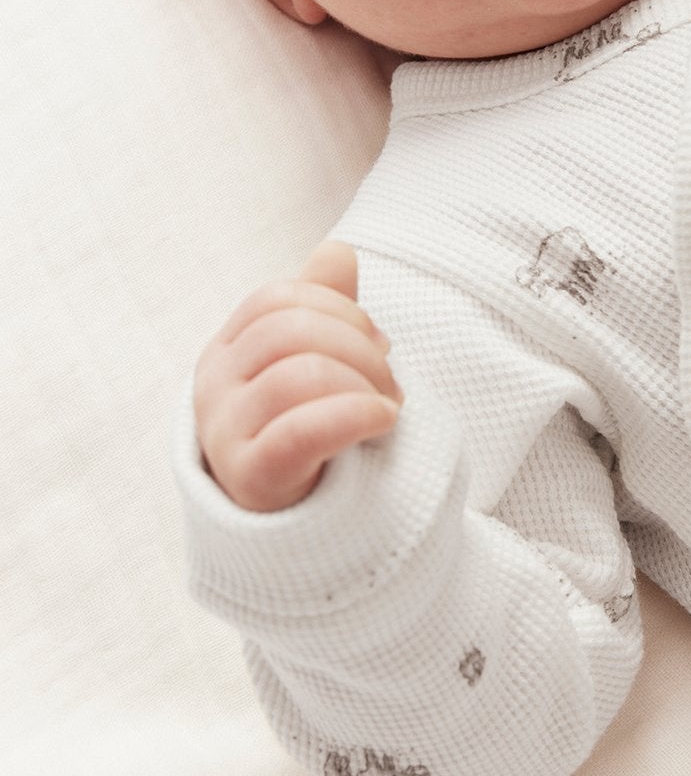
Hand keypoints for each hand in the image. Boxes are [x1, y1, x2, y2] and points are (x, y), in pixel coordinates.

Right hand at [192, 239, 404, 511]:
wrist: (297, 526)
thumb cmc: (305, 433)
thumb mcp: (314, 363)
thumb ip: (323, 308)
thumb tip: (335, 250)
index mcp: (227, 351)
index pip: (277, 298)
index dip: (339, 309)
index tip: (380, 343)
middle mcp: (213, 387)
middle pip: (289, 331)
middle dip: (359, 349)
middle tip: (391, 385)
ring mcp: (224, 434)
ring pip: (299, 375)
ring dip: (364, 385)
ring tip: (387, 410)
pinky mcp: (250, 479)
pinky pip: (302, 430)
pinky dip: (354, 415)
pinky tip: (383, 420)